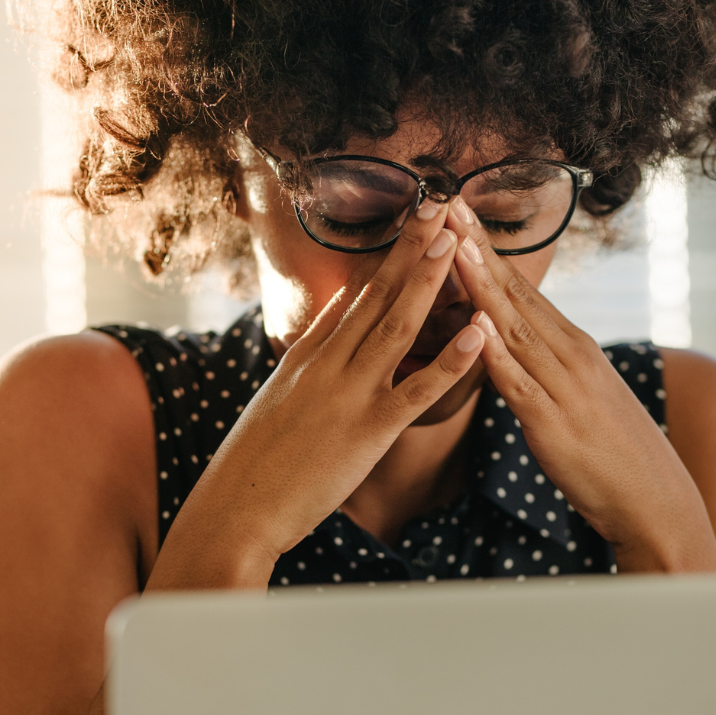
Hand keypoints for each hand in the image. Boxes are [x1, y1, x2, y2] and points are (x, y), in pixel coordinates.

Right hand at [145, 202, 487, 590]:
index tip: (411, 223)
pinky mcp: (368, 431)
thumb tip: (331, 320)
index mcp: (306, 357)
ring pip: (397, 327)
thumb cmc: (253, 464)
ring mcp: (348, 394)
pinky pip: (418, 390)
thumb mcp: (276, 400)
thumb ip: (306, 358)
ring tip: (456, 240)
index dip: (386, 259)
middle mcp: (327, 365)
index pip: (353, 298)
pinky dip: (451, 360)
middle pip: (376, 296)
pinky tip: (479, 333)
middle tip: (440, 204)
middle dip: (410, 248)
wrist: (236, 509)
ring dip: (429, 281)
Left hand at [446, 198, 715, 573]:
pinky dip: (497, 355)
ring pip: (515, 328)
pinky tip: (476, 328)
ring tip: (454, 246)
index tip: (457, 212)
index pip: (522, 289)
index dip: (486, 250)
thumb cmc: (611, 452)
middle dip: (477, 248)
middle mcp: (570, 356)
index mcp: (572, 347)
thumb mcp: (579, 396)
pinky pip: (520, 385)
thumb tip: (513, 344)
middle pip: (516, 294)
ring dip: (482, 286)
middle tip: (445, 202)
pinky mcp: (553, 425)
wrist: (653, 500)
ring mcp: (564, 387)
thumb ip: (546, 367)